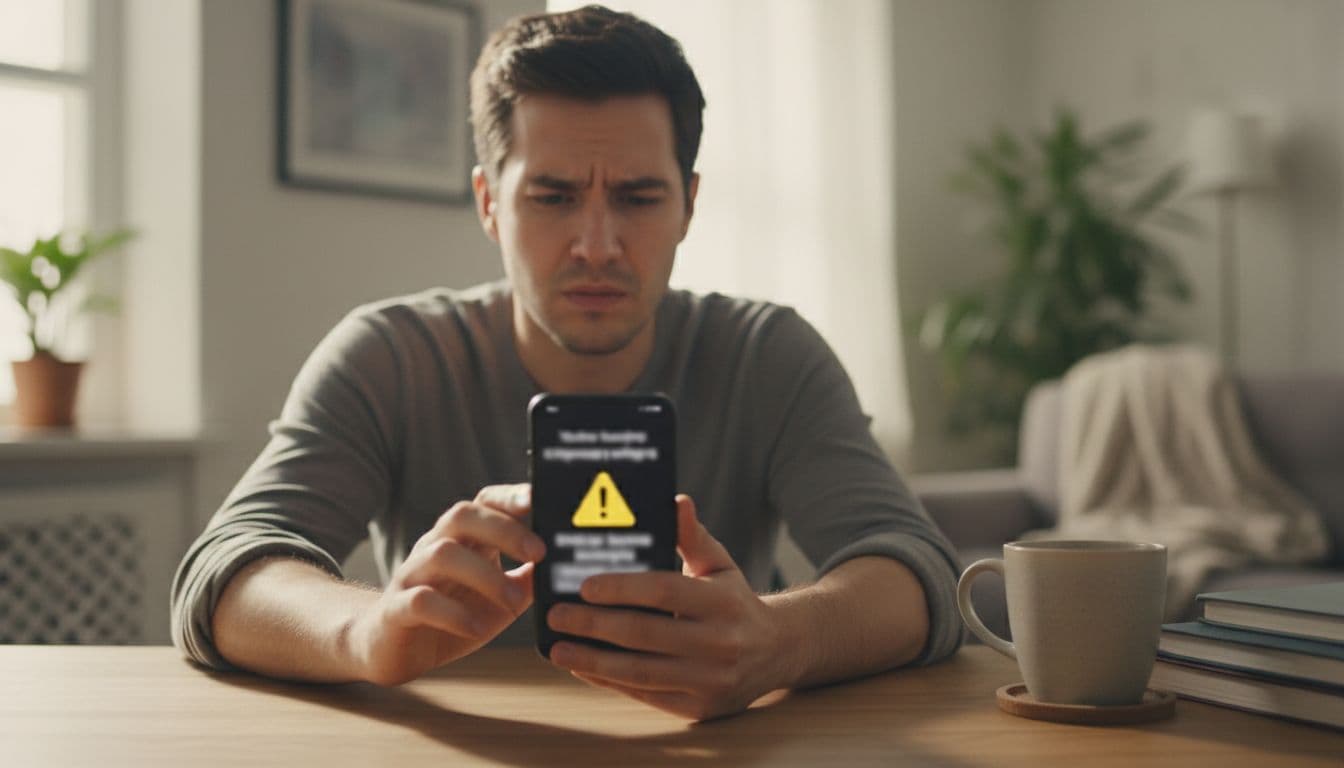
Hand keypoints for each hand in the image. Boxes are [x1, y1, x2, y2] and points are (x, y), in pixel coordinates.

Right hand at [347, 484, 544, 685]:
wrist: (391, 649)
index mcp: (463, 540)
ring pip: (441, 554)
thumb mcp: (501, 598)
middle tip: (539, 553)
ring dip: (485, 575)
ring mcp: (411, 576)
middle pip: (461, 515)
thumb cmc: (454, 616)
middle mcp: (434, 548)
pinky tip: (476, 629)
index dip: (510, 496)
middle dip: (503, 528)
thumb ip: (531, 579)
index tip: (542, 499)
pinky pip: (420, 601)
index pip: (484, 502)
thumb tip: (573, 566)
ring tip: (514, 601)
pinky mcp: (395, 610)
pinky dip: (452, 613)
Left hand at [545, 494, 785, 719]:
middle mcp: (721, 643)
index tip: (583, 585)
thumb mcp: (719, 565)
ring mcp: (711, 680)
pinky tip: (583, 667)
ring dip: (593, 660)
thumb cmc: (733, 601)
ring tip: (558, 647)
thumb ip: (691, 536)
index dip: (622, 588)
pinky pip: (647, 695)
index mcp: (724, 602)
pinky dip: (610, 682)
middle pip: (646, 633)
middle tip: (556, 614)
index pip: (665, 591)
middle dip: (594, 625)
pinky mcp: (700, 708)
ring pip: (642, 671)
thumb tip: (674, 500)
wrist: (776, 653)